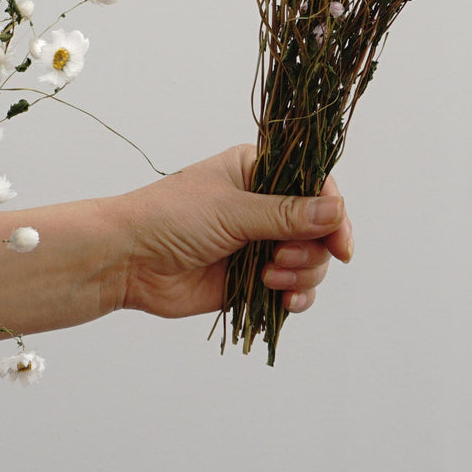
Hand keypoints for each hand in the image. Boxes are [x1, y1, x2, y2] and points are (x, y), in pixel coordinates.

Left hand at [116, 144, 352, 319]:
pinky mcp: (253, 279)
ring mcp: (259, 243)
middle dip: (311, 250)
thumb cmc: (170, 217)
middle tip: (282, 258)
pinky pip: (294, 290)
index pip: (314, 186)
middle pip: (319, 229)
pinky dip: (296, 298)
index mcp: (256, 171)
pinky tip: (283, 301)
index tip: (341, 243)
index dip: (334, 214)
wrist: (129, 260)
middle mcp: (263, 205)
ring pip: (311, 262)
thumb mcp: (232, 210)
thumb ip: (287, 214)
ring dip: (301, 275)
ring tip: (268, 277)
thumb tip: (337, 210)